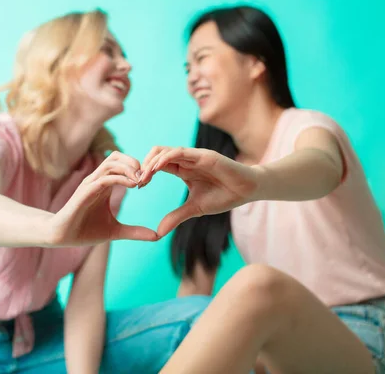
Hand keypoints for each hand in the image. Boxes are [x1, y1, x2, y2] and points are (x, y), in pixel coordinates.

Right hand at [51, 151, 157, 245]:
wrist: (62, 237)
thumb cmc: (85, 231)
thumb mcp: (115, 231)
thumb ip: (135, 232)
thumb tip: (156, 237)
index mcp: (104, 184)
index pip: (121, 163)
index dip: (137, 168)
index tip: (150, 180)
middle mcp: (97, 180)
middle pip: (116, 156)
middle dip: (134, 161)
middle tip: (147, 176)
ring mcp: (90, 184)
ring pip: (111, 163)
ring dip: (129, 168)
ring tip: (141, 180)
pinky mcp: (85, 192)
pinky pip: (104, 178)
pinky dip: (121, 178)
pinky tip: (133, 185)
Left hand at [139, 146, 259, 236]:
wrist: (247, 191)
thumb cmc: (224, 196)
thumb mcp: (195, 209)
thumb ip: (176, 217)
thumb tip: (158, 233)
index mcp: (182, 169)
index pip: (158, 165)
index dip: (146, 173)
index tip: (138, 187)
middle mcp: (186, 160)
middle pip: (156, 154)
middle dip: (144, 166)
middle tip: (136, 182)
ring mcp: (194, 156)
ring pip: (164, 151)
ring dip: (150, 162)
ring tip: (143, 177)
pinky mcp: (203, 155)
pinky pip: (179, 152)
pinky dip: (165, 158)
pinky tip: (156, 169)